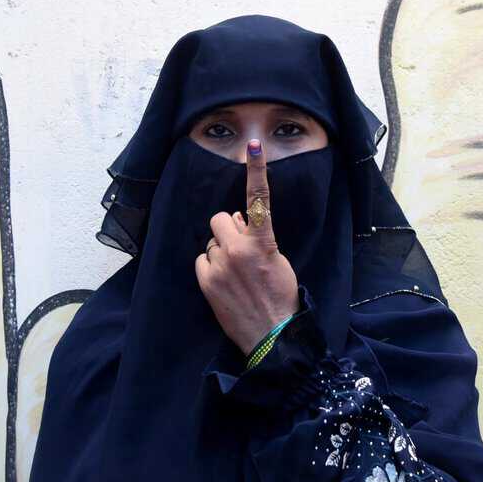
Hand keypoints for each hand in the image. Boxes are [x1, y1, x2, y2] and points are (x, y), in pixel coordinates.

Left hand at [194, 138, 299, 354]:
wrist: (273, 335)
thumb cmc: (280, 297)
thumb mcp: (278, 260)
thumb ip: (258, 238)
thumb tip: (237, 220)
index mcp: (263, 242)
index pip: (258, 199)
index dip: (256, 170)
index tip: (253, 146)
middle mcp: (238, 249)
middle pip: (221, 218)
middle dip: (228, 228)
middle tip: (240, 248)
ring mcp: (220, 265)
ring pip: (211, 241)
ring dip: (220, 251)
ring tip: (236, 273)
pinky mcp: (206, 280)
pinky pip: (202, 259)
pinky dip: (210, 267)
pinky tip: (224, 281)